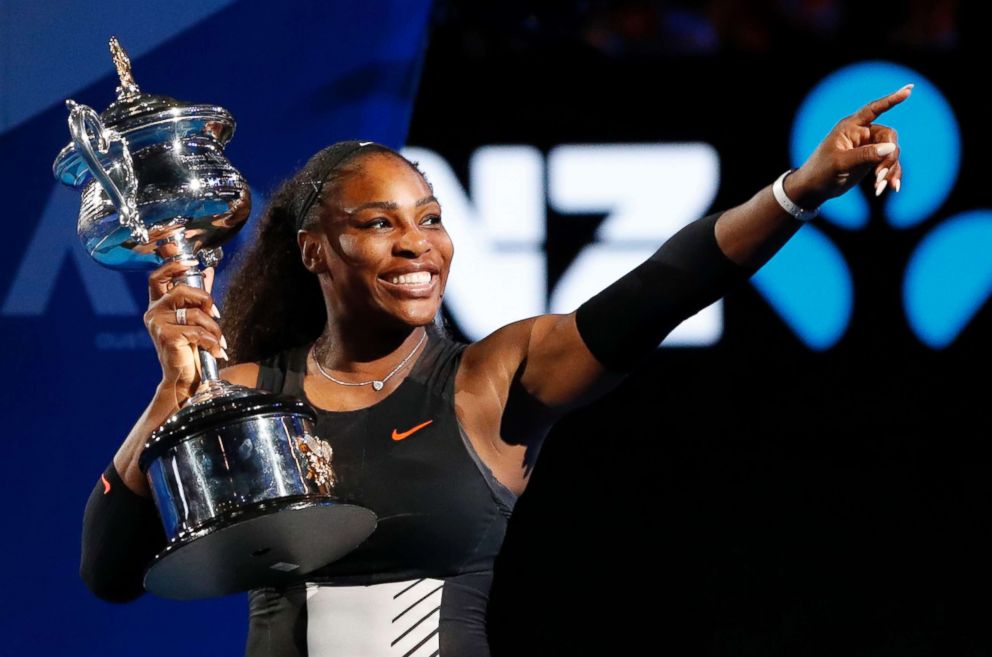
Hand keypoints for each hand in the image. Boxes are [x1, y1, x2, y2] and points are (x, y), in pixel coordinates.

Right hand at [144, 258, 225, 404]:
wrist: (183, 378)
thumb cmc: (188, 348)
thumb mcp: (194, 319)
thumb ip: (198, 295)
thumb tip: (208, 271)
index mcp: (158, 305)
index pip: (158, 278)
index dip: (172, 266)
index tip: (192, 261)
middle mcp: (153, 312)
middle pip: (180, 290)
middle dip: (204, 299)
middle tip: (215, 314)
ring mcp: (157, 324)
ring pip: (194, 313)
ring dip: (213, 328)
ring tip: (218, 341)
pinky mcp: (166, 337)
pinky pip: (197, 331)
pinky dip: (211, 341)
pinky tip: (215, 350)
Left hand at [786, 83, 911, 207]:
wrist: (814, 189)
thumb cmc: (821, 171)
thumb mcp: (840, 163)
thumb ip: (865, 155)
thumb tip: (891, 147)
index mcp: (850, 127)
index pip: (873, 109)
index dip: (891, 100)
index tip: (909, 90)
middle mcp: (862, 134)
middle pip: (888, 137)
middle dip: (889, 157)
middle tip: (879, 176)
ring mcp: (868, 147)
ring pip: (891, 152)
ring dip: (890, 169)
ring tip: (880, 186)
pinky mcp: (871, 161)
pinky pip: (889, 164)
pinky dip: (891, 175)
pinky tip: (891, 187)